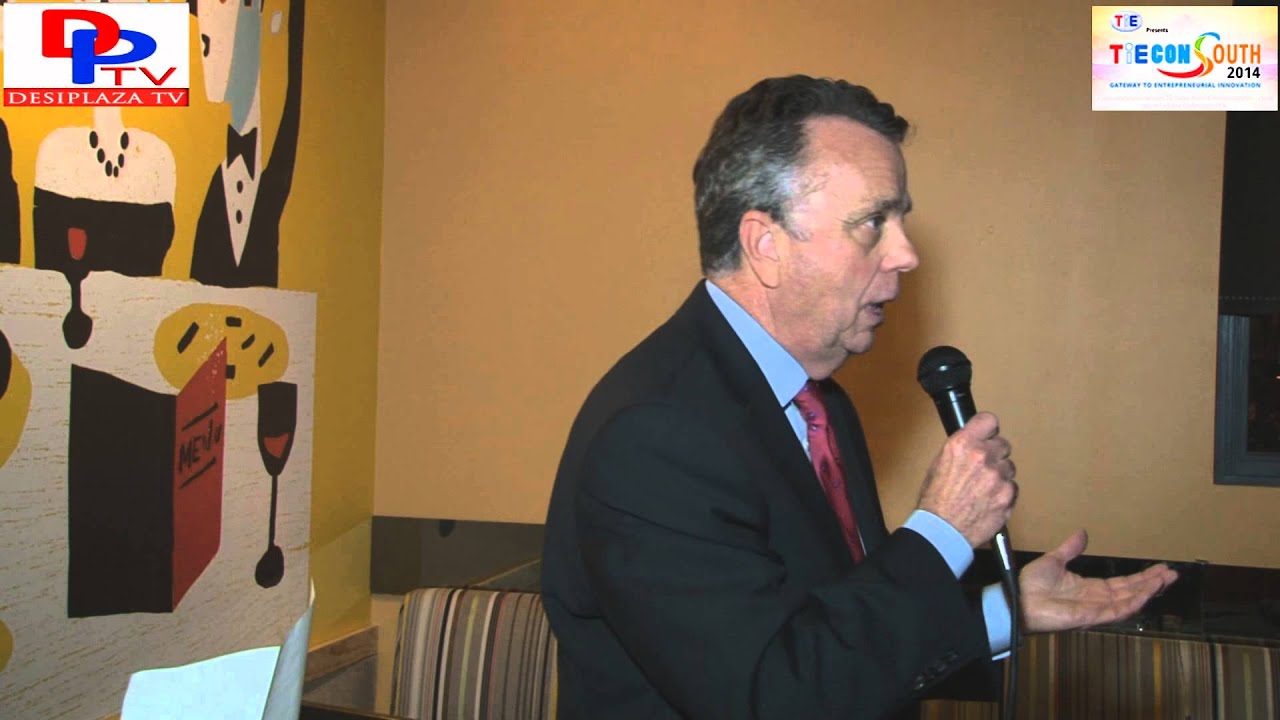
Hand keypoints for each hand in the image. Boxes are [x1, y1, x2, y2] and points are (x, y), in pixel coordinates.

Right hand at [917, 412, 1016, 547]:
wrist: (942, 530)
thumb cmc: (935, 502)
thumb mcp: (939, 465)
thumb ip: (960, 451)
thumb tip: (974, 445)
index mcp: (962, 444)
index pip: (988, 420)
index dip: (988, 429)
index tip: (988, 434)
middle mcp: (982, 456)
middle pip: (1003, 444)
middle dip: (995, 454)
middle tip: (984, 468)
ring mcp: (998, 476)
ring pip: (1009, 467)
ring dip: (1000, 475)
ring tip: (983, 489)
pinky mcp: (1008, 494)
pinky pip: (1013, 487)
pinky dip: (1004, 493)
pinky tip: (988, 500)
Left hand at [1020, 529, 1178, 632]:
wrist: (1016, 599)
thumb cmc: (1030, 584)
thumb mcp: (1054, 560)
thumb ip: (1070, 549)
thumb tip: (1083, 533)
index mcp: (1089, 587)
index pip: (1122, 583)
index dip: (1141, 576)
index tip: (1159, 568)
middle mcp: (1096, 600)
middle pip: (1131, 591)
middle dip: (1152, 583)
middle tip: (1172, 573)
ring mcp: (1095, 610)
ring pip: (1129, 601)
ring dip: (1148, 591)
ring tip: (1166, 579)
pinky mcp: (1090, 617)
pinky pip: (1116, 611)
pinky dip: (1133, 603)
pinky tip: (1147, 594)